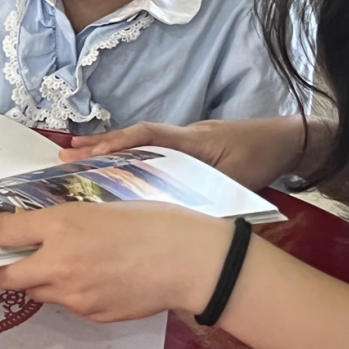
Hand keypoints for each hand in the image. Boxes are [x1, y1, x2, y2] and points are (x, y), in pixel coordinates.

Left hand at [0, 201, 233, 321]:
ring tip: (75, 264)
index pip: (3, 233)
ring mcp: (74, 295)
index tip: (7, 229)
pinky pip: (70, 304)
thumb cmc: (153, 221)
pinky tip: (102, 278)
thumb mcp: (102, 206)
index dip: (0, 231)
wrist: (188, 260)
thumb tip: (39, 227)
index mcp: (61, 226)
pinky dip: (75, 293)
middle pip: (7, 275)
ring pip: (38, 292)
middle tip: (27, 255)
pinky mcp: (92, 314)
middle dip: (11, 266)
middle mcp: (59, 263)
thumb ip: (65, 220)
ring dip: (44, 280)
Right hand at [59, 116, 310, 190]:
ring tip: (72, 157)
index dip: (118, 143)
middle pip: (133, 137)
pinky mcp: (185, 151)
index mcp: (189, 141)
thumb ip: (207, 192)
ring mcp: (180, 143)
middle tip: (64, 156)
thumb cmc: (260, 156)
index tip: (88, 153)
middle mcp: (179, 138)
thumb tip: (175, 213)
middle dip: (98, 146)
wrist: (285, 141)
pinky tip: (106, 168)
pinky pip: (148, 152)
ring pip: (137, 144)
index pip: (148, 136)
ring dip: (106, 150)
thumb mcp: (236, 177)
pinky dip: (125, 157)